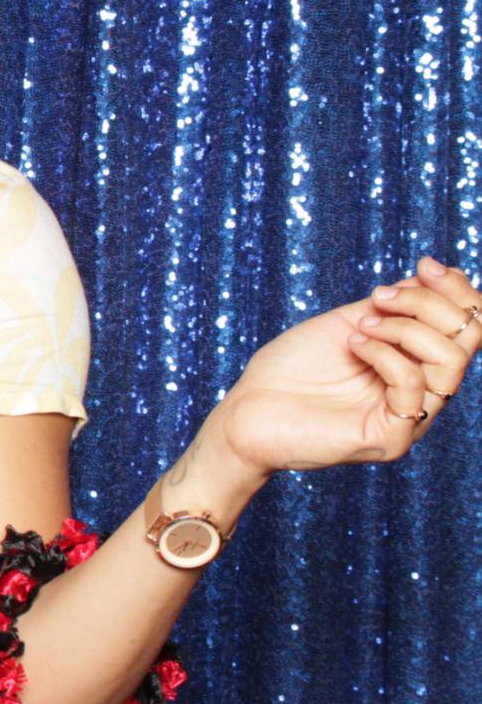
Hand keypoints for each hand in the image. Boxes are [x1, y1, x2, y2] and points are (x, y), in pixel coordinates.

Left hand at [205, 257, 480, 484]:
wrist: (244, 413)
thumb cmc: (291, 369)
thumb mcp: (351, 323)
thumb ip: (397, 305)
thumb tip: (441, 273)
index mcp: (419, 366)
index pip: (469, 328)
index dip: (457, 291)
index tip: (425, 265)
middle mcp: (424, 395)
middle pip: (468, 339)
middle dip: (430, 303)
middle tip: (379, 297)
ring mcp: (411, 419)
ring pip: (450, 360)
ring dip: (404, 328)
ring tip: (361, 327)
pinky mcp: (391, 438)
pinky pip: (412, 386)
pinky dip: (384, 354)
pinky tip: (353, 346)